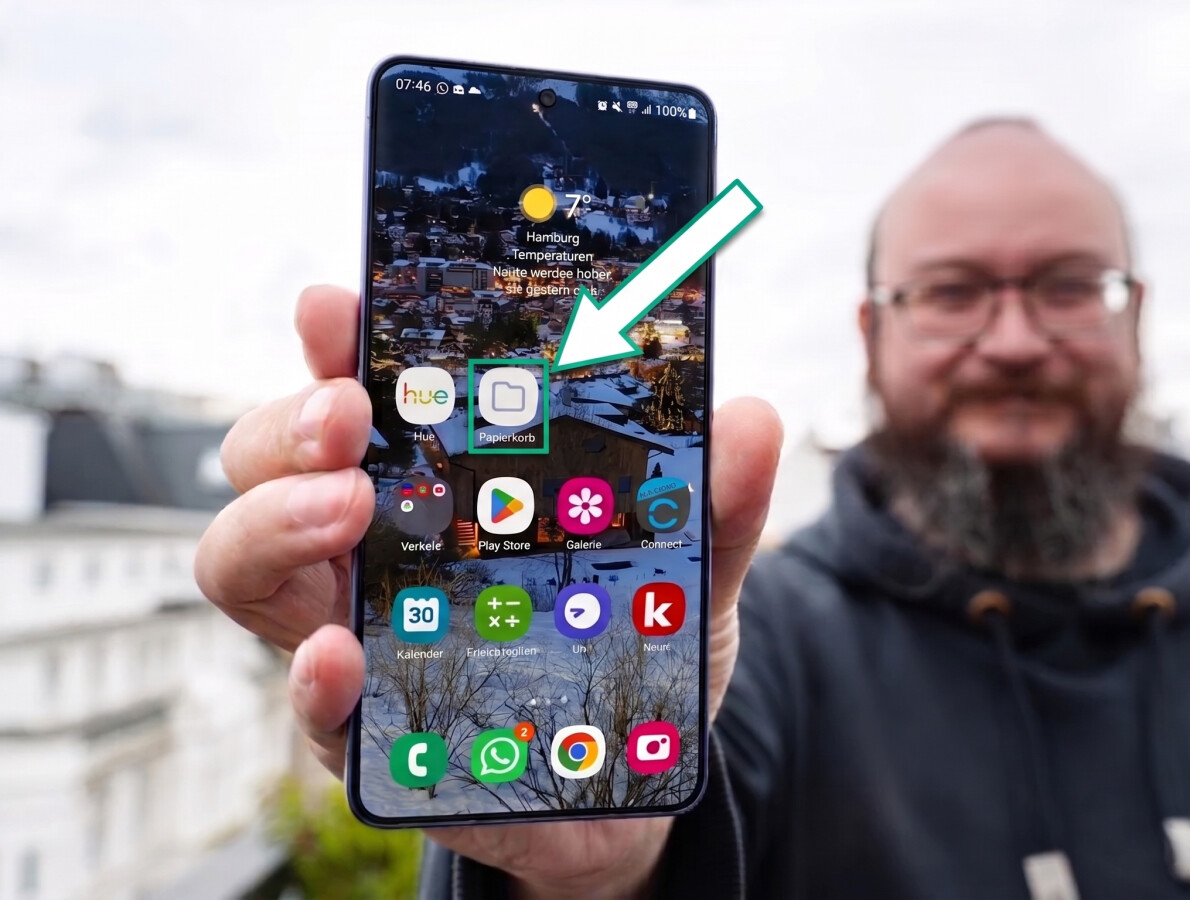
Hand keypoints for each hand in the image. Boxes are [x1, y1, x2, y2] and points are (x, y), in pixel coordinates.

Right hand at [195, 284, 783, 899]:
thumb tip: (749, 418)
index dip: (338, 343)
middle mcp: (373, 545)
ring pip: (246, 565)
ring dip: (275, 525)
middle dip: (291, 424)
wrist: (621, 785)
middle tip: (347, 416)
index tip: (337, 305)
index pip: (365, 393)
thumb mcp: (683, 569)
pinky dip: (310, 677)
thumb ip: (713, 503)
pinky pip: (304, 702)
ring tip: (342, 510)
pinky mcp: (360, 729)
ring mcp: (352, 630)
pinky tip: (340, 656)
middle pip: (272, 461)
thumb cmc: (626, 651)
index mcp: (438, 482)